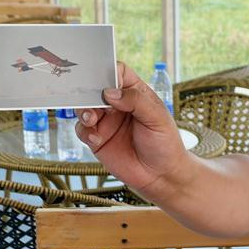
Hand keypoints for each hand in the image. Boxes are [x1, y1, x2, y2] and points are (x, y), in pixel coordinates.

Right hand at [76, 62, 188, 195]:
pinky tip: (96, 138)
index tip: (105, 83)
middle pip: (95, 88)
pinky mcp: (97, 139)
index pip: (118, 72)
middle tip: (92, 101)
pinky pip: (82, 129)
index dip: (108, 72)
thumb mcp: (157, 119)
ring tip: (92, 120)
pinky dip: (85, 131)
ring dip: (84, 111)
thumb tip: (109, 92)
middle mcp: (118, 105)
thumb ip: (136, 102)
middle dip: (89, 92)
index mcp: (135, 93)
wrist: (161, 176)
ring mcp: (106, 121)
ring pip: (85, 107)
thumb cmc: (165, 144)